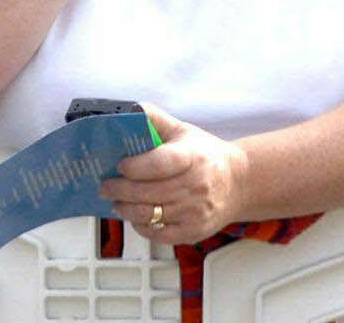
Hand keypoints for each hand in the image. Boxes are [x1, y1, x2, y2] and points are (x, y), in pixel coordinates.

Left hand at [101, 105, 248, 243]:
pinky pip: (162, 234)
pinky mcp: (195, 231)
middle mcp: (196, 186)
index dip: (136, 166)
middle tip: (105, 187)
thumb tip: (131, 109)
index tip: (120, 165)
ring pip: (152, 214)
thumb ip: (155, 118)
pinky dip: (143, 227)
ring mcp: (196, 211)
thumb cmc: (205, 155)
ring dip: (127, 209)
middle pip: (150, 192)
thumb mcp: (182, 130)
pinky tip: (135, 217)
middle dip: (120, 190)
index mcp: (192, 157)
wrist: (238, 183)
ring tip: (116, 202)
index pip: (160, 163)